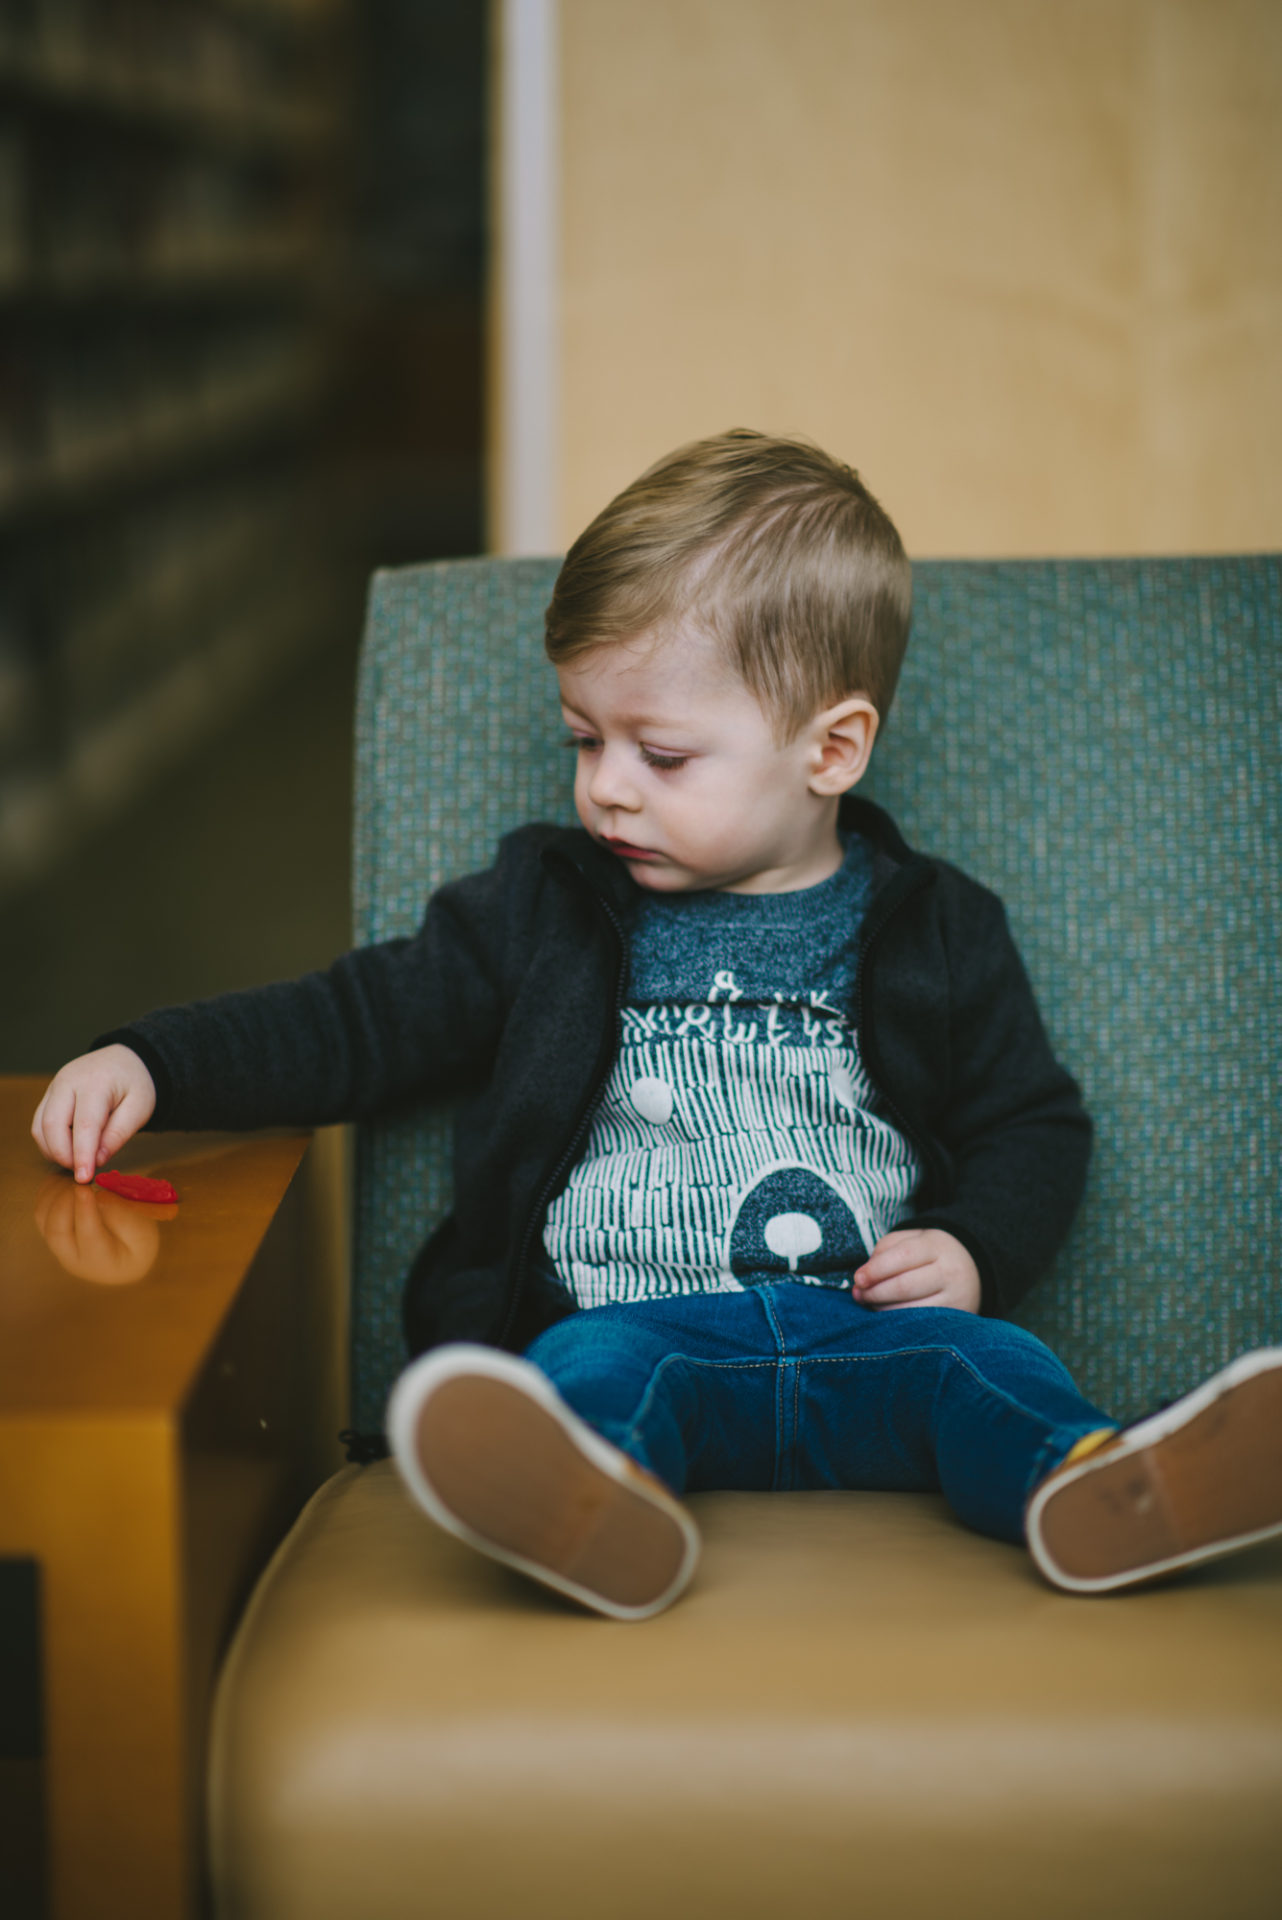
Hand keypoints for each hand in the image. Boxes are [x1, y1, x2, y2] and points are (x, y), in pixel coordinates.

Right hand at [31, 1045, 156, 1183]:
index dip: (82, 1154)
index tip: (84, 1177)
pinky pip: (39, 1124)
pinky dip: (50, 1143)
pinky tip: (69, 1150)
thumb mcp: (140, 1108)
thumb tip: (98, 1160)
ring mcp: (54, 1087)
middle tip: (83, 1171)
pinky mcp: (48, 1095)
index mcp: (96, 1082)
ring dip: (55, 1151)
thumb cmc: (134, 1084)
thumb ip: (119, 1134)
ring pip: (41, 1127)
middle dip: (64, 1155)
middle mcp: (68, 1082)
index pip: (84, 1124)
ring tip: (79, 1160)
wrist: (124, 1060)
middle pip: (53, 1125)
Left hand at [34, 1173, 173, 1283]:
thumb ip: (123, 1216)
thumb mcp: (141, 1233)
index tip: (86, 1188)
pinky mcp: (52, 1231)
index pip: (87, 1236)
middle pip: (57, 1230)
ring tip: (73, 1175)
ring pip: (44, 1218)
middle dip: (65, 1200)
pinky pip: (41, 1210)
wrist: (123, 1258)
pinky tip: (64, 1178)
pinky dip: (48, 1191)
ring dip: (53, 1193)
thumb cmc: (137, 1244)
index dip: (84, 1210)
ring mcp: (58, 1245)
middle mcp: (72, 1256)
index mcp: (100, 1261)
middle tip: (80, 1178)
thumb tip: (100, 1195)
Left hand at [852, 1228, 980, 1312]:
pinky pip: (920, 1325)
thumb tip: (863, 1278)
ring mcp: (955, 1298)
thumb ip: (885, 1251)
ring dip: (882, 1309)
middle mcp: (949, 1272)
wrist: (972, 1269)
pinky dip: (898, 1321)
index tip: (858, 1279)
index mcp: (936, 1245)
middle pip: (905, 1286)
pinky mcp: (955, 1318)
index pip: (904, 1255)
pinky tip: (887, 1314)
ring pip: (910, 1309)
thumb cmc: (930, 1254)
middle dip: (875, 1293)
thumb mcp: (911, 1240)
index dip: (876, 1269)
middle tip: (859, 1294)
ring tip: (869, 1303)